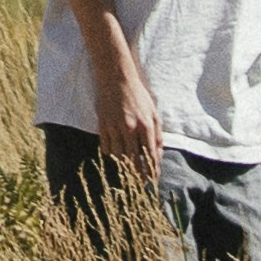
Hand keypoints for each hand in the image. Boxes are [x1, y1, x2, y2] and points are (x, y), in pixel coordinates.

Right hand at [91, 37, 164, 169]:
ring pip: (118, 156)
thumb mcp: (154, 113)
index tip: (152, 180)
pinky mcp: (103, 125)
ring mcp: (114, 127)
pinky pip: (106, 148)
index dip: (152, 171)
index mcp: (146, 125)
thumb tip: (157, 156)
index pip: (150, 156)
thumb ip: (157, 136)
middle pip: (133, 160)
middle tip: (140, 182)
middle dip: (138, 174)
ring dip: (123, 165)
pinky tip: (116, 154)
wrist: (116, 78)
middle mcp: (130, 128)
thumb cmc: (138, 95)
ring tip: (127, 169)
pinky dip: (111, 154)